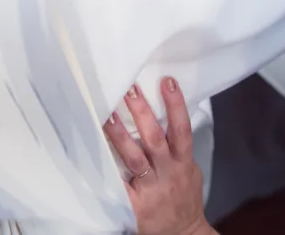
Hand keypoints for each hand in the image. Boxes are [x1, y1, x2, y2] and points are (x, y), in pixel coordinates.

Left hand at [104, 79, 208, 234]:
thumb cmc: (184, 198)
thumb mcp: (190, 171)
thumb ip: (179, 148)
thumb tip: (166, 115)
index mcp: (183, 163)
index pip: (181, 129)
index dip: (176, 105)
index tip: (167, 81)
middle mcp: (168, 173)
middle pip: (154, 138)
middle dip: (142, 112)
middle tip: (129, 88)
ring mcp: (151, 189)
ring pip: (134, 157)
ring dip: (119, 134)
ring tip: (106, 114)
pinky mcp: (136, 204)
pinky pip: (119, 182)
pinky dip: (108, 167)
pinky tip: (94, 150)